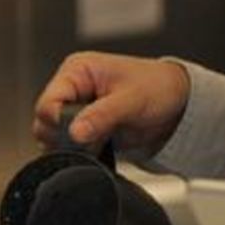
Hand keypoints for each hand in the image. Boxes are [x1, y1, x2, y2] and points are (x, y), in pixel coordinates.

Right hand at [34, 52, 191, 153]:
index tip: (78, 133)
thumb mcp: (131, 100)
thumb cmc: (158, 87)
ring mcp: (78, 111)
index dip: (58, 121)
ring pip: (55, 138)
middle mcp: (72, 90)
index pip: (48, 102)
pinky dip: (83, 153)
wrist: (178, 104)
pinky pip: (71, 147)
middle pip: (45, 123)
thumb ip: (101, 115)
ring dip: (75, 146)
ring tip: (102, 140)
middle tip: (94, 137)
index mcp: (77, 71)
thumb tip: (75, 132)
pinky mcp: (86, 130)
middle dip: (66, 136)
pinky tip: (102, 147)